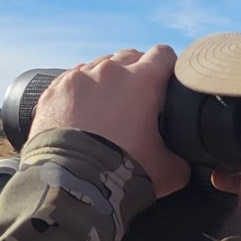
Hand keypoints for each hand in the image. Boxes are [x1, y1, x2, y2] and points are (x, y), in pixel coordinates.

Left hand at [26, 45, 188, 196]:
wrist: (72, 186)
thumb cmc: (121, 175)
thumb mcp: (169, 171)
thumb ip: (184, 158)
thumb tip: (185, 161)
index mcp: (143, 81)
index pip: (164, 55)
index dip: (168, 67)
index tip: (166, 81)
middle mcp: (110, 71)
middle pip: (130, 57)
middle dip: (135, 73)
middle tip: (136, 100)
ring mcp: (79, 77)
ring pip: (98, 67)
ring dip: (105, 82)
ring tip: (105, 109)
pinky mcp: (54, 90)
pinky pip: (71, 80)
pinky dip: (78, 93)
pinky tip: (80, 114)